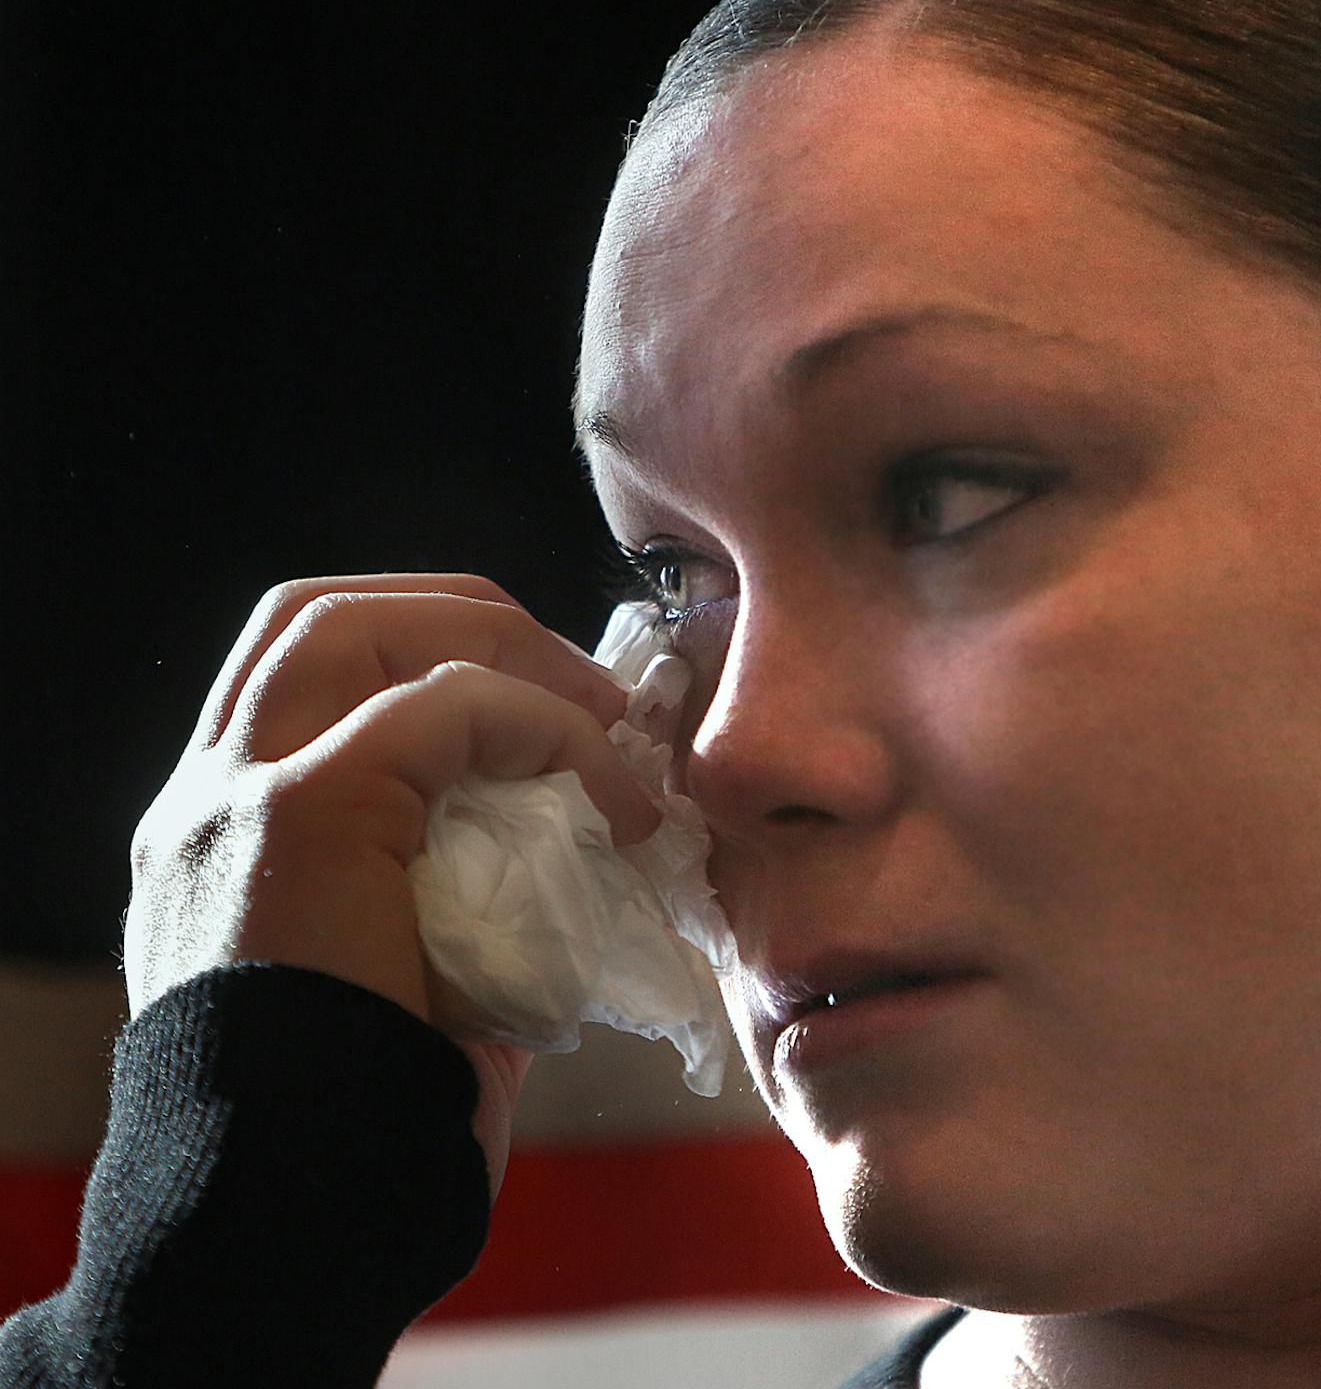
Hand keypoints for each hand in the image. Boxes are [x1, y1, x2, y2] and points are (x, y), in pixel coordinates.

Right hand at [125, 573, 662, 1198]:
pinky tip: (610, 792)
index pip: (304, 672)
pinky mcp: (300, 813)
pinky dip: (544, 727)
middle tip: (582, 686)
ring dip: (502, 649)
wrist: (301, 1205)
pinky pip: (444, 707)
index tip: (541, 699)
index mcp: (223, 835)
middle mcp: (206, 799)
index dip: (427, 651)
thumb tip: (573, 841)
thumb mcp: (413, 974)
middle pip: (320, 618)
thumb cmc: (374, 1115)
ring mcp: (235, 796)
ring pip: (357, 628)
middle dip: (464, 618)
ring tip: (603, 717)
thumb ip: (452, 888)